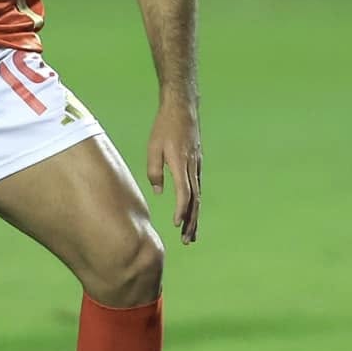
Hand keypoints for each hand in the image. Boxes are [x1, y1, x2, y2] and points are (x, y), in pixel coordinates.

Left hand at [145, 98, 201, 244]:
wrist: (183, 108)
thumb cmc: (164, 127)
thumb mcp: (153, 148)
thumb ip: (154, 171)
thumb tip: (158, 192)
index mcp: (181, 163)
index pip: (185, 192)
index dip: (181, 209)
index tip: (176, 224)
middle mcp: (193, 167)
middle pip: (195, 200)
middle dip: (191, 222)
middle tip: (187, 241)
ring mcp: (197, 166)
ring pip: (198, 197)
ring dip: (194, 217)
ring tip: (190, 235)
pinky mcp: (197, 165)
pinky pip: (197, 189)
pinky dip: (195, 204)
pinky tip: (192, 214)